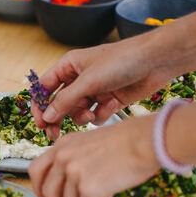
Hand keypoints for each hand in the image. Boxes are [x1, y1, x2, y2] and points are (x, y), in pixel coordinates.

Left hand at [29, 116, 159, 196]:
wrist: (145, 141)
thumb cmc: (127, 143)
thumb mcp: (92, 146)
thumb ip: (80, 166)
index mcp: (62, 145)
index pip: (36, 170)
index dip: (39, 189)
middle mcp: (63, 157)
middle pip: (47, 191)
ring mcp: (73, 172)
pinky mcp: (87, 187)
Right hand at [31, 41, 172, 139]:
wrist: (156, 62)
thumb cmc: (121, 61)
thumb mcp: (89, 81)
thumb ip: (66, 100)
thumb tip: (47, 116)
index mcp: (69, 66)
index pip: (45, 88)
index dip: (39, 105)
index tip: (40, 123)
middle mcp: (79, 78)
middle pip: (59, 104)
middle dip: (58, 118)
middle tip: (54, 135)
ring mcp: (94, 90)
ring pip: (77, 112)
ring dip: (82, 117)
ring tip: (90, 116)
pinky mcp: (109, 100)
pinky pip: (96, 115)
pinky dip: (102, 114)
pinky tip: (113, 104)